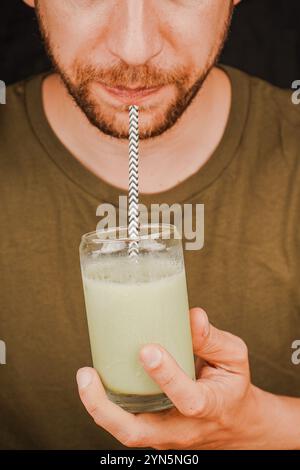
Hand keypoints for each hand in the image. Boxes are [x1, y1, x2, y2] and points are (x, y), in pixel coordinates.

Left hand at [76, 308, 286, 448]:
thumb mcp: (234, 359)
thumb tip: (193, 315)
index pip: (188, 399)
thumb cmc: (231, 386)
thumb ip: (213, 339)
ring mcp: (164, 436)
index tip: (148, 349)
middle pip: (137, 433)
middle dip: (105, 408)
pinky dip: (106, 404)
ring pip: (125, 432)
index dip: (167, 376)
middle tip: (86, 374)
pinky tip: (96, 378)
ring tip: (85, 375)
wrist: (234, 424)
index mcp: (210, 407)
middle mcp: (182, 429)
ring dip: (98, 407)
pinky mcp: (152, 433)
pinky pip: (125, 423)